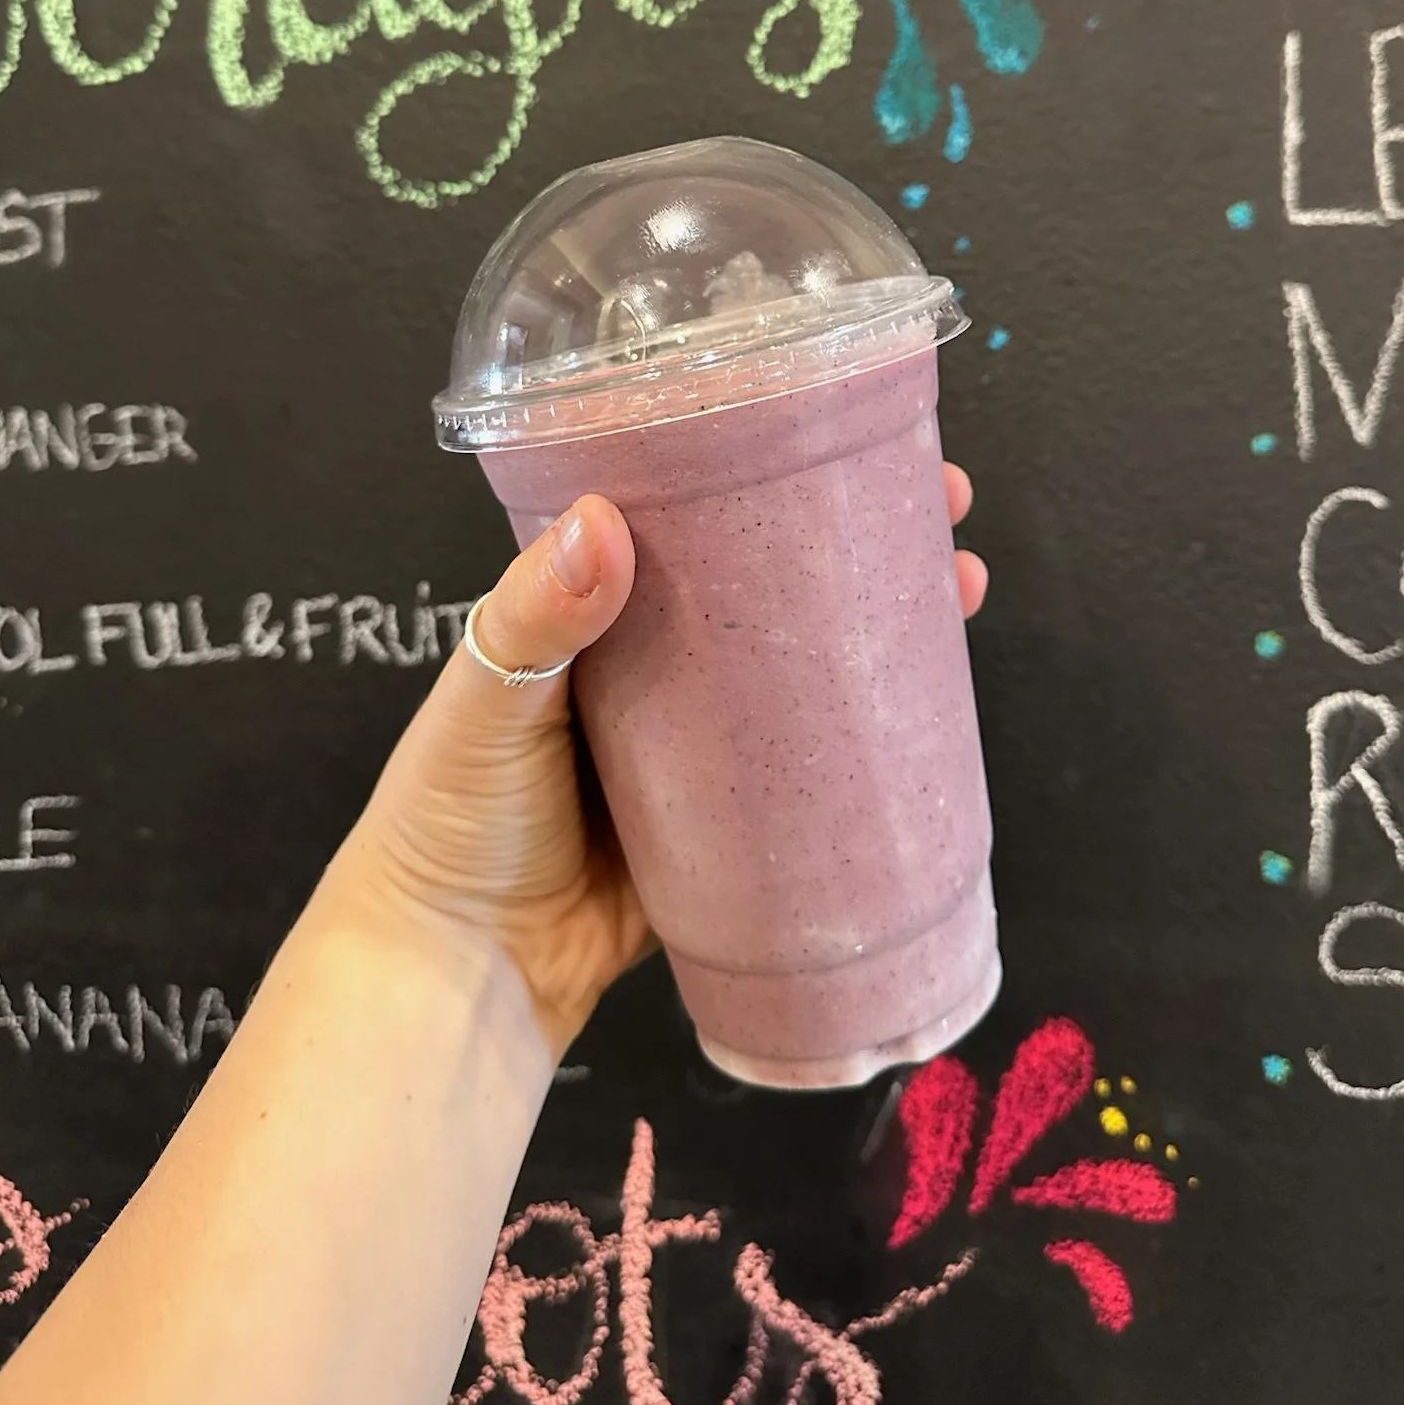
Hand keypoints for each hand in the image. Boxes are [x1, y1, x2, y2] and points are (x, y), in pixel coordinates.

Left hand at [346, 465, 986, 1056]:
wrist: (462, 973)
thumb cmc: (445, 821)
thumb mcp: (481, 702)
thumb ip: (533, 618)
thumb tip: (604, 523)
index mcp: (592, 614)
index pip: (686, 518)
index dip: (761, 471)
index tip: (833, 431)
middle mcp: (657, 665)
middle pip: (770, 583)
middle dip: (857, 538)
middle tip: (941, 507)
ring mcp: (704, 745)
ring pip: (806, 668)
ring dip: (883, 624)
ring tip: (958, 584)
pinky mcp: (736, 823)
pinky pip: (811, 771)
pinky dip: (870, 738)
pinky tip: (931, 709)